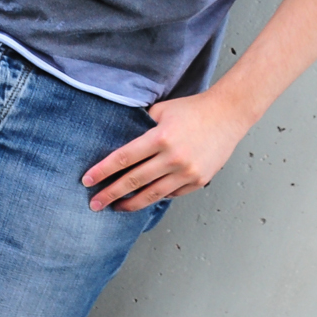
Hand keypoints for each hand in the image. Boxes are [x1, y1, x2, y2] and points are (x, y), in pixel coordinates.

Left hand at [81, 89, 256, 211]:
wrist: (229, 114)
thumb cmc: (193, 109)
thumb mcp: (162, 110)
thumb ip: (141, 124)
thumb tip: (118, 138)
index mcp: (161, 137)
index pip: (124, 158)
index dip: (103, 171)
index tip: (87, 181)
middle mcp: (173, 157)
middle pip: (133, 181)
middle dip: (110, 194)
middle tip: (94, 204)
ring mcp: (187, 172)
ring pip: (152, 194)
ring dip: (131, 203)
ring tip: (116, 207)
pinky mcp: (198, 180)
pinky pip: (171, 193)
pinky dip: (156, 196)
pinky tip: (144, 198)